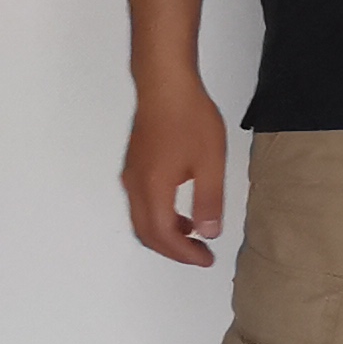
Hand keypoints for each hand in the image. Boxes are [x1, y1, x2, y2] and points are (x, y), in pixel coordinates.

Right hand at [124, 73, 231, 265]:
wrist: (165, 84)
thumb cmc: (190, 118)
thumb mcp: (210, 162)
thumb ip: (209, 200)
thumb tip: (208, 233)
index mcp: (153, 188)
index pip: (164, 235)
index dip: (184, 253)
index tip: (207, 259)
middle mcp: (135, 186)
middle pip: (147, 233)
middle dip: (173, 250)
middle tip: (200, 255)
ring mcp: (131, 174)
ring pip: (141, 219)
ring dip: (165, 234)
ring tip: (194, 236)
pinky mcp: (135, 164)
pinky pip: (141, 203)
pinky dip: (159, 217)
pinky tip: (181, 211)